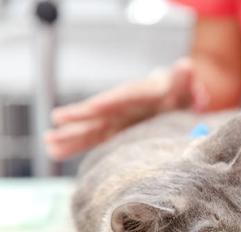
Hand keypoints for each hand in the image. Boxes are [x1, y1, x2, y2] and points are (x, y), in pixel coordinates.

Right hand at [46, 58, 210, 159]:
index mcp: (136, 95)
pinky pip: (93, 139)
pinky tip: (54, 151)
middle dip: (77, 122)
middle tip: (53, 128)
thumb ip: (183, 79)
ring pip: (90, 128)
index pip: (118, 99)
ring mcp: (115, 119)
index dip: (104, 104)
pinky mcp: (114, 131)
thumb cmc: (178, 90)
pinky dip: (76, 144)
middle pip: (97, 114)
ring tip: (48, 145)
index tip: (90, 109)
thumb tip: (186, 67)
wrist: (172, 95)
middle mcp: (120, 106)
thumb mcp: (183, 84)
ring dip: (70, 136)